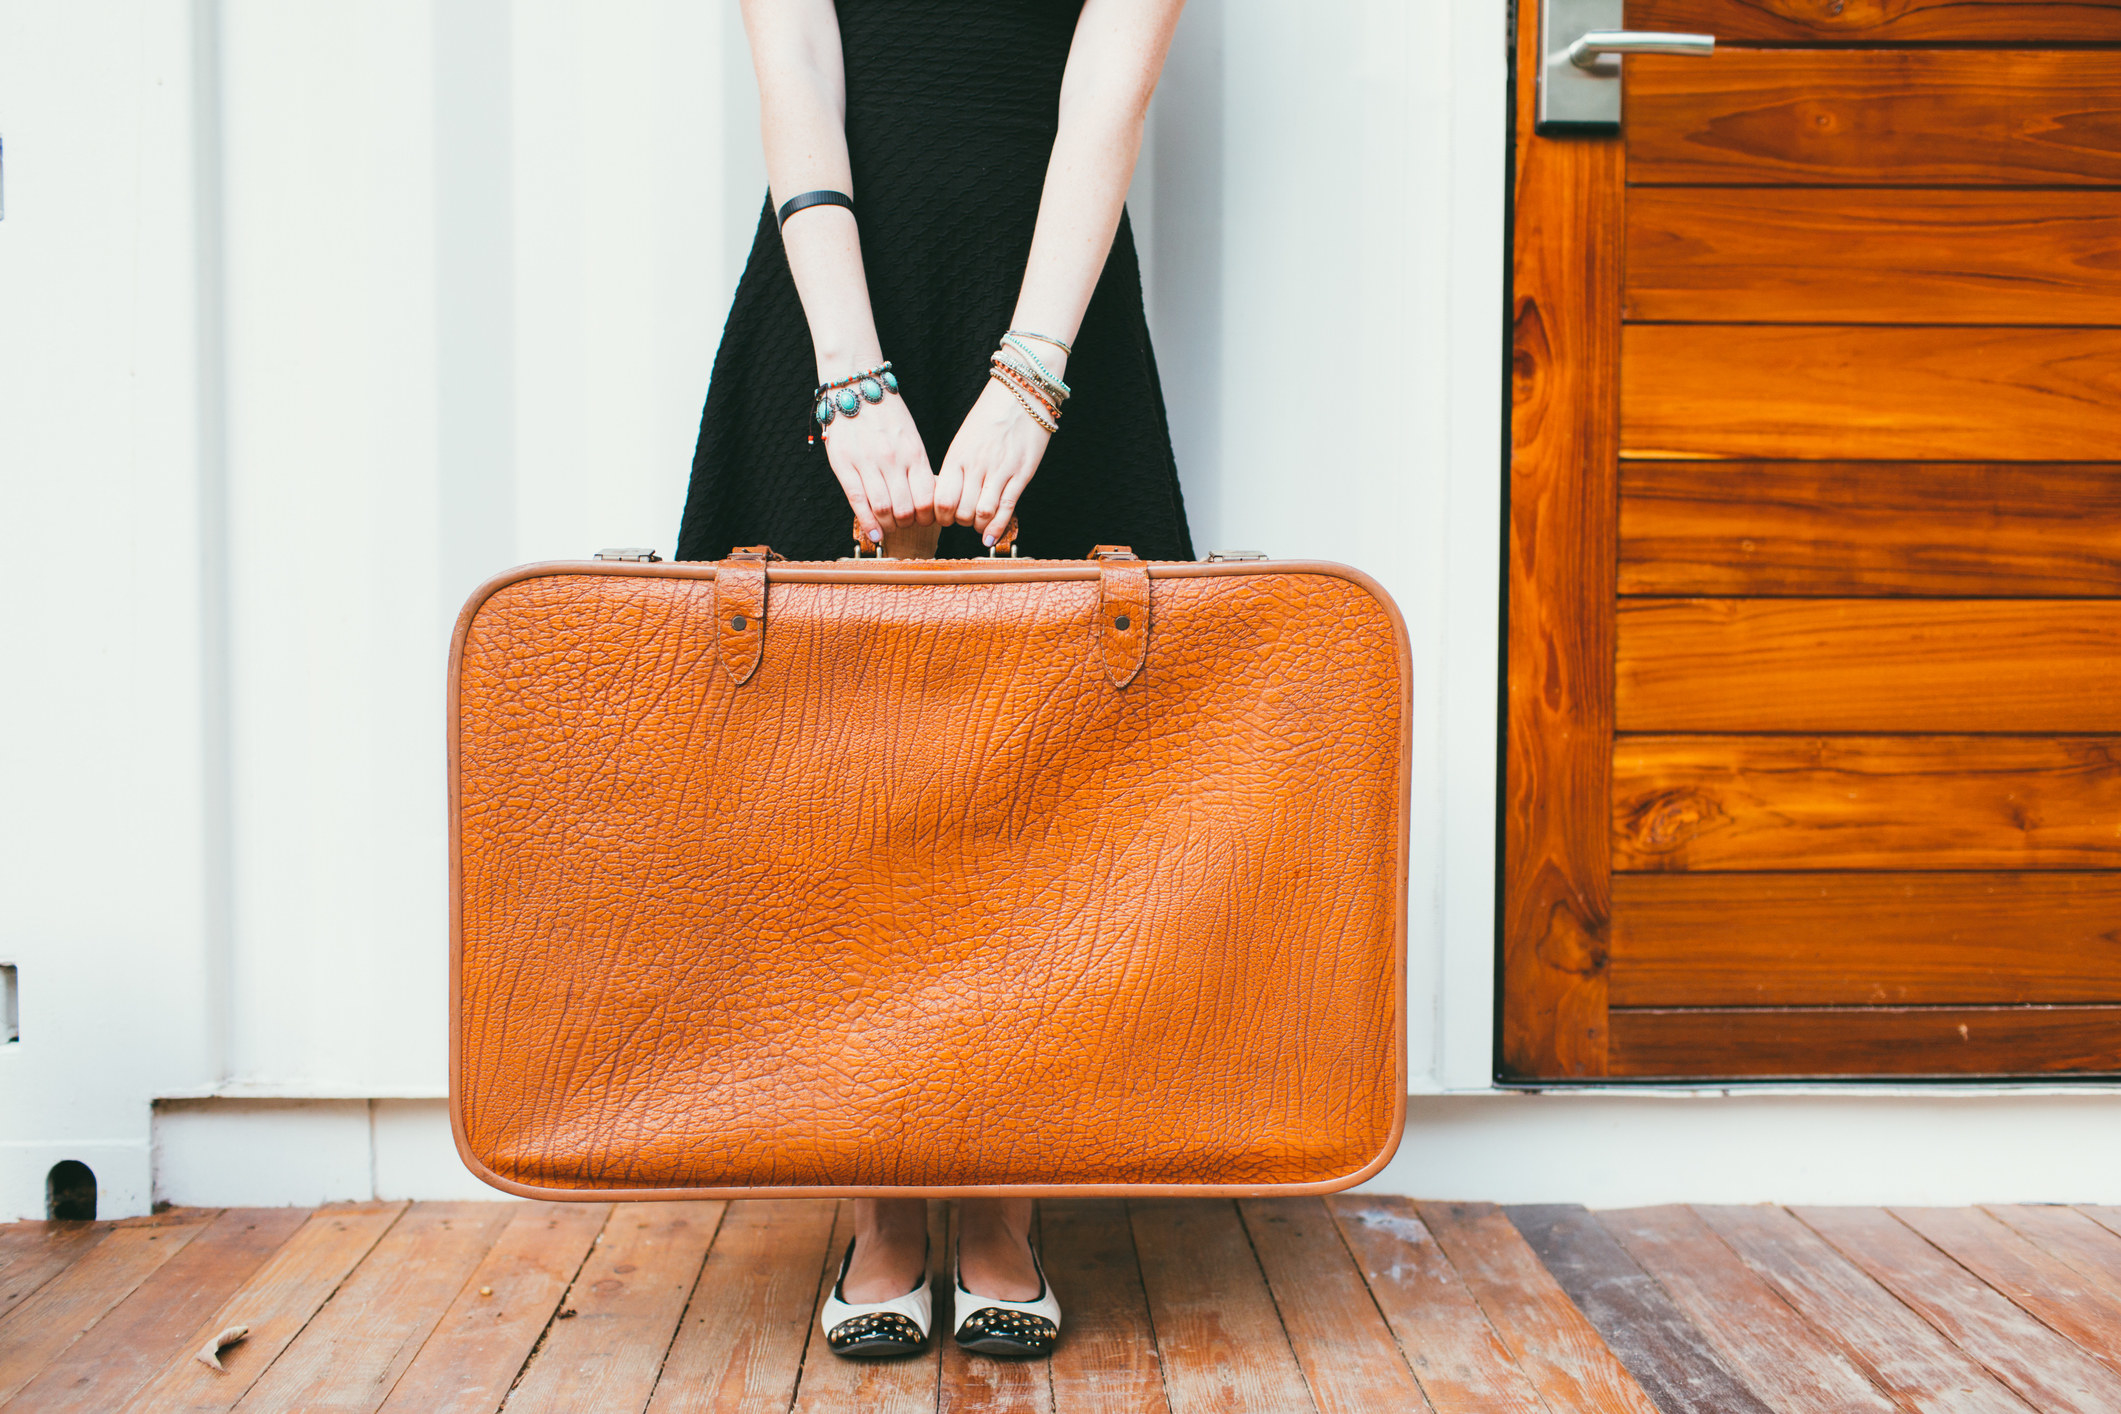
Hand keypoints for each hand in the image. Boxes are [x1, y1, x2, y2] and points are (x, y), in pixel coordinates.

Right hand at [820, 389, 934, 542]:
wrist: (856, 388)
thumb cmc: (886, 414)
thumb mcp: (911, 437)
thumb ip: (917, 466)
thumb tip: (925, 498)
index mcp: (913, 453)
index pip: (927, 499)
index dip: (928, 518)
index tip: (924, 521)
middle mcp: (892, 460)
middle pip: (906, 509)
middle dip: (908, 524)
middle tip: (905, 525)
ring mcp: (867, 463)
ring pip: (883, 509)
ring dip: (889, 526)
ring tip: (889, 527)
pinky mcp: (844, 465)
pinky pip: (858, 501)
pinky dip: (868, 524)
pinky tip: (875, 536)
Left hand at [935, 376, 1053, 545]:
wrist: (1022, 393)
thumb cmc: (991, 415)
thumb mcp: (965, 439)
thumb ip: (957, 467)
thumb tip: (949, 494)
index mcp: (957, 456)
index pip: (940, 499)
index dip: (940, 516)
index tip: (944, 516)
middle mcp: (976, 466)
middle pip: (960, 511)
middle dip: (959, 522)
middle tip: (962, 519)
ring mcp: (1000, 471)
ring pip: (982, 514)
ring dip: (978, 525)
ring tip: (979, 523)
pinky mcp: (1021, 474)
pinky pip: (1006, 508)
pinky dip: (997, 529)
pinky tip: (990, 538)